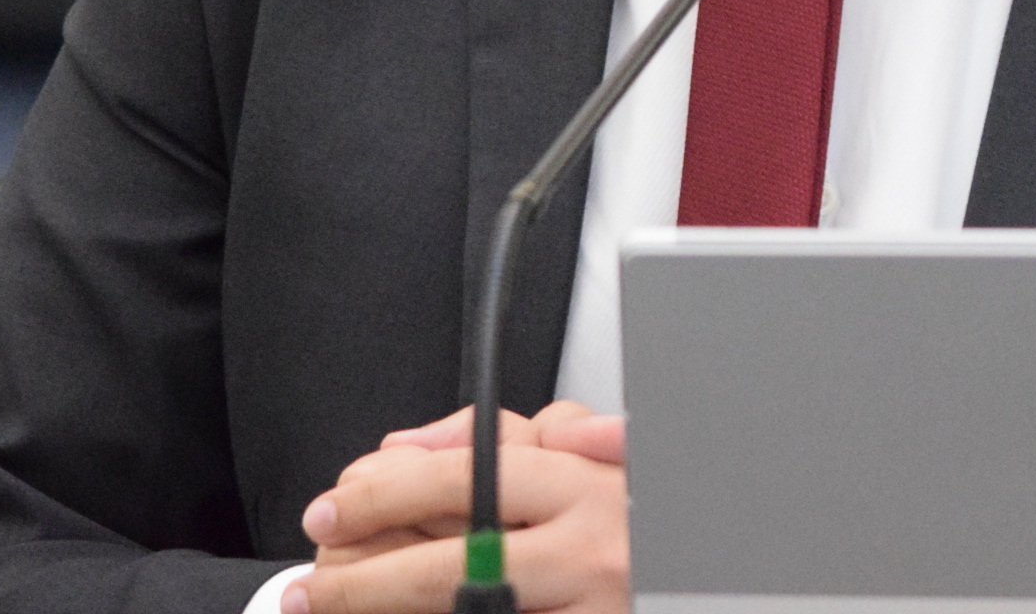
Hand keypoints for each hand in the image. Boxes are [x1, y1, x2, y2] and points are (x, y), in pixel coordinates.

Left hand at [293, 402, 628, 613]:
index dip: (383, 490)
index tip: (333, 504)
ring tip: (331, 613)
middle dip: (364, 580)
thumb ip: (508, 438)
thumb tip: (407, 447)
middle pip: (453, 565)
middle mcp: (590, 551)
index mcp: (586, 484)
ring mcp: (588, 609)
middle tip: (310, 585)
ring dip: (389, 610)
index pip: (466, 475)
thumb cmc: (645, 515)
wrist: (725, 579)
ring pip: (465, 607)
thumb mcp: (588, 452)